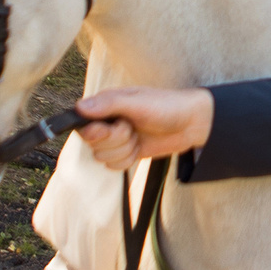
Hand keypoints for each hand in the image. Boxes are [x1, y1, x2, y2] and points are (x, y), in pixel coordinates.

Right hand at [74, 87, 214, 169]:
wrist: (190, 124)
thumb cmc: (166, 106)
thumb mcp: (137, 103)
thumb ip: (108, 105)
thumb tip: (80, 107)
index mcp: (106, 104)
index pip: (82, 124)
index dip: (95, 131)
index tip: (111, 128)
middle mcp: (107, 122)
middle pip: (92, 144)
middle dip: (116, 140)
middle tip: (132, 127)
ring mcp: (116, 139)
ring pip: (103, 158)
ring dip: (124, 150)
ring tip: (138, 135)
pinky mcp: (125, 152)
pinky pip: (114, 166)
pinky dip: (128, 160)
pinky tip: (140, 148)